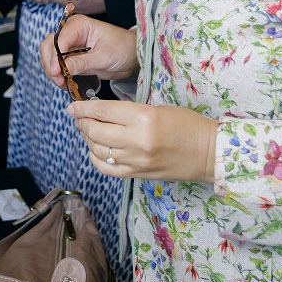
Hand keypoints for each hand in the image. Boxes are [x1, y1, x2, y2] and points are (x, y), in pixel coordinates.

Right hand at [40, 14, 137, 83]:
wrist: (132, 56)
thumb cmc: (122, 49)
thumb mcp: (103, 57)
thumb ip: (82, 62)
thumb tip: (62, 69)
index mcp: (79, 25)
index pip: (59, 40)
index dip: (54, 57)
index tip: (56, 73)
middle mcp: (71, 32)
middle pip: (49, 46)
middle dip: (50, 64)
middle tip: (58, 80)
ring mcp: (70, 45)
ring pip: (50, 56)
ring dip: (52, 71)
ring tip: (62, 84)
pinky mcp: (71, 56)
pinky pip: (58, 65)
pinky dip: (58, 74)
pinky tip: (66, 83)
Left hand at [67, 100, 218, 183]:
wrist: (209, 152)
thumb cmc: (187, 124)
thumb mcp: (157, 108)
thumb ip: (128, 111)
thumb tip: (100, 112)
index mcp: (143, 117)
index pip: (102, 111)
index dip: (83, 108)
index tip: (72, 106)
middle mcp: (137, 140)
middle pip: (96, 131)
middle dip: (82, 123)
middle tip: (80, 118)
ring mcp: (137, 160)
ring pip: (98, 150)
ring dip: (87, 139)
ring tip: (88, 131)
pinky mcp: (138, 174)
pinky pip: (107, 169)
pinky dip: (96, 158)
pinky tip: (96, 150)